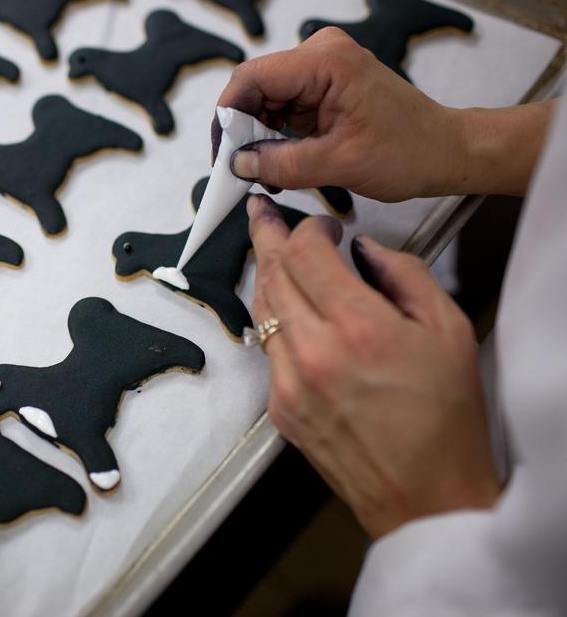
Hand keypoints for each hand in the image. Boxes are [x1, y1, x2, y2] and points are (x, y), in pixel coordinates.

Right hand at [218, 27, 554, 200]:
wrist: (446, 151)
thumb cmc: (410, 151)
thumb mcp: (340, 164)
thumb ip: (283, 164)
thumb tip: (240, 165)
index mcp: (325, 62)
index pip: (251, 78)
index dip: (228, 115)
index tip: (224, 153)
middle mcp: (320, 56)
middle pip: (255, 89)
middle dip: (244, 131)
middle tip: (242, 170)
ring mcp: (322, 70)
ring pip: (266, 102)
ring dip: (259, 137)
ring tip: (265, 172)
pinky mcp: (324, 88)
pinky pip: (283, 109)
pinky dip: (275, 137)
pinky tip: (280, 163)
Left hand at [247, 194, 500, 538]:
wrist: (425, 494)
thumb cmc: (445, 417)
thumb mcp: (447, 330)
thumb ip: (404, 275)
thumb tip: (365, 249)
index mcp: (358, 329)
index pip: (306, 255)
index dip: (307, 228)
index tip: (322, 225)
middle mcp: (313, 354)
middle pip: (272, 275)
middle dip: (266, 236)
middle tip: (262, 213)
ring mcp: (288, 384)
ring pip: (261, 310)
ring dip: (264, 275)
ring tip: (269, 251)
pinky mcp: (278, 409)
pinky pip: (267, 348)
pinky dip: (274, 320)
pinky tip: (287, 308)